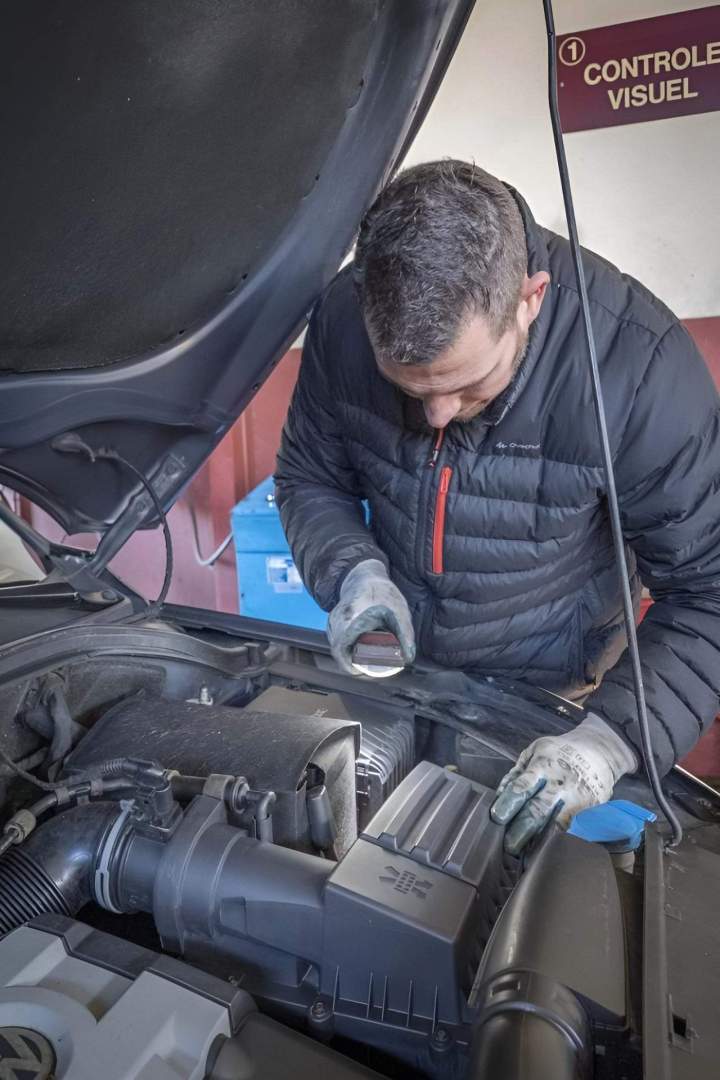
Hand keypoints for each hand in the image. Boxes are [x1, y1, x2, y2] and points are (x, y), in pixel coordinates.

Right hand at [328, 559, 414, 674]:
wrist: (364, 574)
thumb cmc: (380, 591)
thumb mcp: (398, 611)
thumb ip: (405, 634)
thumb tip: (408, 657)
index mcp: (350, 619)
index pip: (340, 650)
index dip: (349, 665)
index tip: (361, 672)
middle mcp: (336, 621)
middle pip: (340, 651)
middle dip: (353, 662)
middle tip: (370, 668)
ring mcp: (333, 621)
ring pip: (338, 646)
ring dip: (350, 655)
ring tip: (367, 660)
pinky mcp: (334, 621)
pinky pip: (338, 639)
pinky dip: (348, 647)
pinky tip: (360, 648)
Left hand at [490, 713, 636, 854]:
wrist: (599, 751)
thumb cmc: (559, 752)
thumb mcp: (535, 751)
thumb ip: (517, 773)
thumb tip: (499, 797)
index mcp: (543, 765)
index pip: (523, 786)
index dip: (509, 803)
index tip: (497, 817)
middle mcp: (560, 783)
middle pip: (538, 810)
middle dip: (521, 829)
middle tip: (508, 846)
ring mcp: (577, 799)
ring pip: (556, 825)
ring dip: (539, 842)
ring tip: (524, 856)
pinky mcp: (590, 811)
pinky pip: (573, 830)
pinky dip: (558, 842)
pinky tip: (546, 852)